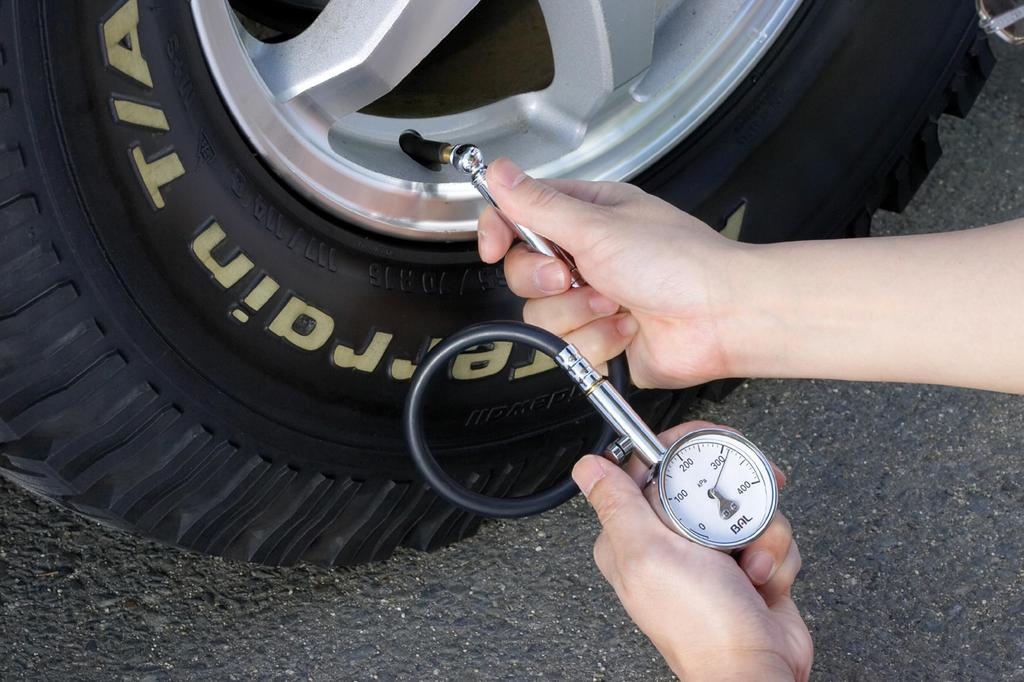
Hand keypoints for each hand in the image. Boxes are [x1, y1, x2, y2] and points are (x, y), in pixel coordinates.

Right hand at [478, 159, 744, 388]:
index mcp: (586, 217)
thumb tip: (499, 173)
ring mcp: (593, 301)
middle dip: (547, 281)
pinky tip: (628, 328)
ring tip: (616, 302)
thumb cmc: (681, 263)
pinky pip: (569, 349)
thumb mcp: (599, 226)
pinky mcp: (600, 340)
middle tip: (575, 275)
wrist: (722, 318)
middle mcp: (587, 257)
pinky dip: (599, 341)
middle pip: (522, 274)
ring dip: (580, 314)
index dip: (497, 233)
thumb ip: (539, 205)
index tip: (491, 247)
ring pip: (542, 316)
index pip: (518, 218)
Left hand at [572, 421, 812, 680]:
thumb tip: (587, 467)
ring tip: (748, 565)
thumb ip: (617, 504)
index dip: (684, 448)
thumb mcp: (648, 554)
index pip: (653, 466)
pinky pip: (770, 533)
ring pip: (744, 506)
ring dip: (760, 533)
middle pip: (707, 481)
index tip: (712, 446)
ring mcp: (710, 553)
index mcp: (634, 535)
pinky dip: (775, 556)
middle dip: (735, 498)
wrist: (755, 669)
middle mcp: (670, 541)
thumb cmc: (702, 626)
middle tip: (740, 516)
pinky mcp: (747, 564)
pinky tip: (761, 583)